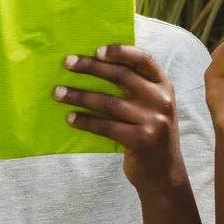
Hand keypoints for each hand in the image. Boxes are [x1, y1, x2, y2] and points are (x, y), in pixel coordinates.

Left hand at [55, 45, 190, 196]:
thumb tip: (95, 66)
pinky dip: (85, 121)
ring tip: (58, 93)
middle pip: (121, 75)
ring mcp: (152, 120)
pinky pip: (105, 126)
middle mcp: (161, 100)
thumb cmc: (150, 133)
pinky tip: (70, 118)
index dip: (120, 51)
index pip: (144, 59)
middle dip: (91, 67)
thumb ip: (136, 88)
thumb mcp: (153, 107)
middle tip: (67, 63)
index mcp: (164, 86)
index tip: (96, 50)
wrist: (164, 173)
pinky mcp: (140, 140)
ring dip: (79, 95)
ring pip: (108, 102)